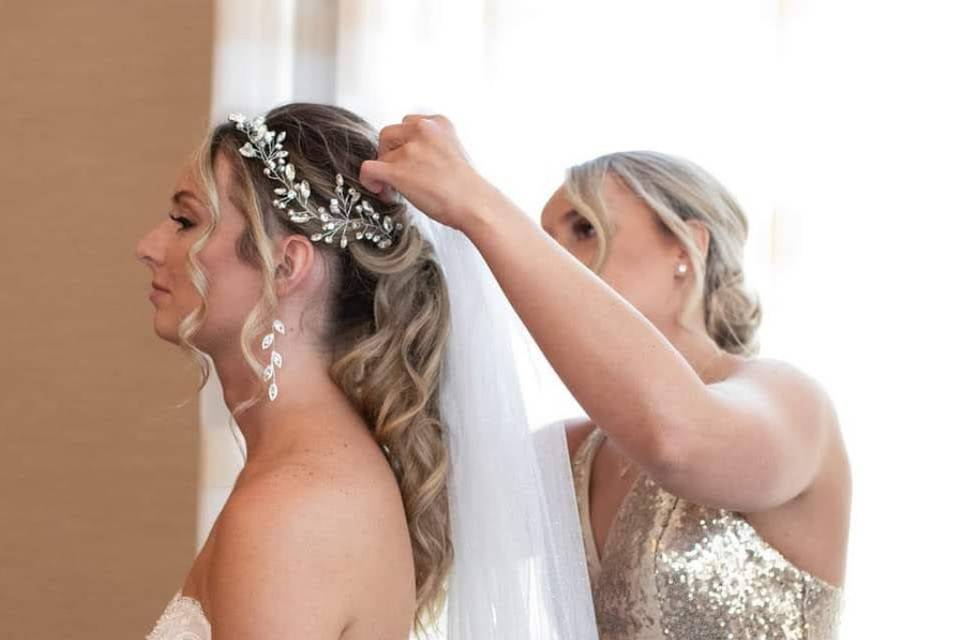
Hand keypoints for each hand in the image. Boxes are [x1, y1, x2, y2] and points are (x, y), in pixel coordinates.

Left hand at [360, 115, 496, 232]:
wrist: (475, 204)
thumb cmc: (468, 187)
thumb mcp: (454, 151)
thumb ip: (432, 146)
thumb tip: (413, 160)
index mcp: (439, 123)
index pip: (408, 124)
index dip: (402, 145)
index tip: (407, 161)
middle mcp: (423, 130)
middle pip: (389, 134)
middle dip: (389, 154)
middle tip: (398, 174)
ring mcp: (410, 150)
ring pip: (381, 155)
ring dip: (384, 171)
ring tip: (395, 189)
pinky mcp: (398, 170)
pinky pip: (369, 169)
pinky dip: (369, 180)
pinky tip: (378, 189)